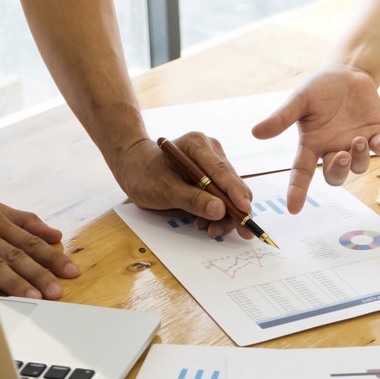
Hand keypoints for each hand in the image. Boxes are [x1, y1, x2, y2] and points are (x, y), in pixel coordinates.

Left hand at [114, 133, 255, 239]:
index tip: (245, 210)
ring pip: (231, 192)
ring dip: (226, 214)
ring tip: (208, 229)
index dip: (235, 192)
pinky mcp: (213, 174)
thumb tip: (220, 210)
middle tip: (239, 233)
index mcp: (196, 145)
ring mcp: (213, 161)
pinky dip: (218, 211)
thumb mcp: (163, 190)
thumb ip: (192, 199)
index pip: (221, 170)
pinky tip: (205, 222)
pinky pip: (224, 194)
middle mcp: (210, 150)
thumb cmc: (144, 174)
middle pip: (232, 182)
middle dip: (235, 210)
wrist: (134, 167)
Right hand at [251, 66, 379, 212]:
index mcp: (312, 144)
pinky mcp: (375, 133)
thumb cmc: (319, 89)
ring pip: (358, 166)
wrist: (347, 73)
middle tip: (341, 156)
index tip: (293, 209)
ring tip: (358, 140)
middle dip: (338, 170)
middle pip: (334, 175)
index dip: (297, 191)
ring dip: (359, 158)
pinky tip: (379, 141)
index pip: (301, 173)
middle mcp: (333, 149)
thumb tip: (256, 132)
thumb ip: (281, 118)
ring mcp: (354, 144)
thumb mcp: (299, 100)